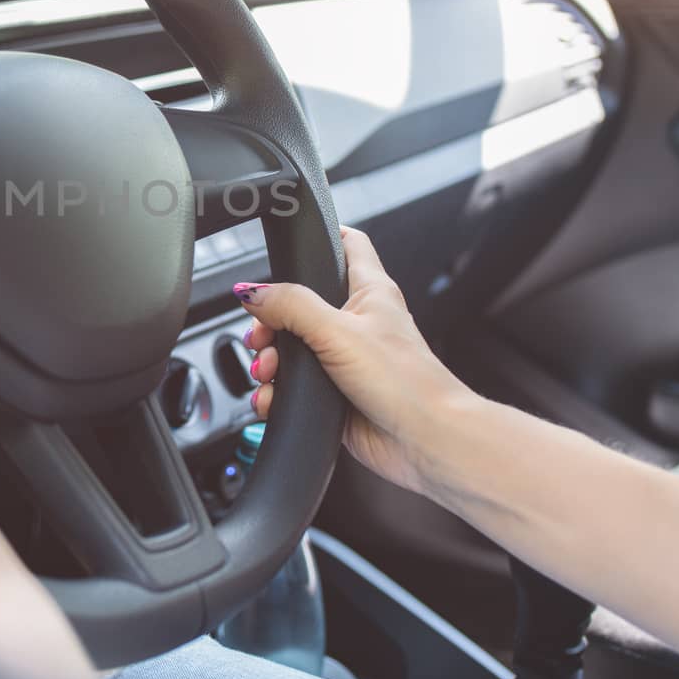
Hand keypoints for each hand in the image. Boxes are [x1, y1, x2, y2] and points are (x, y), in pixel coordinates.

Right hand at [236, 226, 478, 495]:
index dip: (322, 237)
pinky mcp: (336, 395)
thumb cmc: (405, 382)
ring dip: (270, 362)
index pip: (348, 244)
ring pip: (293, 350)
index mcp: (369, 292)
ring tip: (269, 373)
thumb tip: (254, 292)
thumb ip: (292, 305)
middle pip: (300, 305)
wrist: (425, 441)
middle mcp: (358, 323)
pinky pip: (295, 388)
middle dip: (271, 322)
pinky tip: (273, 399)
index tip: (291, 245)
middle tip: (261, 336)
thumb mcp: (338, 331)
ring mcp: (346, 360)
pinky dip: (278, 394)